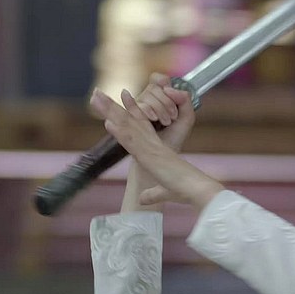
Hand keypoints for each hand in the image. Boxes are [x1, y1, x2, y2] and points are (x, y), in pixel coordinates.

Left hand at [90, 88, 222, 209]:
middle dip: (113, 108)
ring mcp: (150, 150)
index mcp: (156, 152)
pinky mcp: (150, 157)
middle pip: (130, 122)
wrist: (197, 189)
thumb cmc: (186, 190)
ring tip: (97, 98)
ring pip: (128, 127)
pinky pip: (132, 143)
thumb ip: (152, 194)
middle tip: (97, 94)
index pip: (140, 129)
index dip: (131, 113)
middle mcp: (152, 147)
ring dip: (111, 113)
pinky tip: (108, 122)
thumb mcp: (164, 192)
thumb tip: (141, 199)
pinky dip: (120, 132)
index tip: (122, 98)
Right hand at [135, 72, 195, 150]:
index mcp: (160, 96)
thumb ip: (185, 100)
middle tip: (172, 117)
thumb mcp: (186, 118)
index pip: (158, 79)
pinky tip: (152, 118)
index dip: (164, 81)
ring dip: (158, 109)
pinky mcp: (130, 117)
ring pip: (146, 97)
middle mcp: (147, 99)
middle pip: (153, 88)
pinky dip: (146, 111)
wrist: (164, 154)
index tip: (170, 92)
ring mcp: (137, 107)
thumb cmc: (174, 136)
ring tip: (164, 123)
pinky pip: (134, 106)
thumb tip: (170, 89)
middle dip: (166, 102)